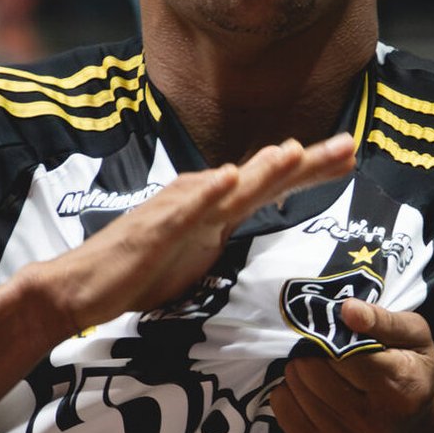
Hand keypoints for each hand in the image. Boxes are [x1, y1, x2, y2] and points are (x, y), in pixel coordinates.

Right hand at [40, 133, 357, 331]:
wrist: (82, 287)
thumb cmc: (139, 271)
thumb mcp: (198, 252)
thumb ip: (226, 229)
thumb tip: (253, 211)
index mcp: (216, 208)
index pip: (272, 184)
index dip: (312, 171)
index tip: (351, 157)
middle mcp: (201, 200)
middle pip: (262, 177)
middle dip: (307, 161)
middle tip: (349, 145)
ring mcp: (176, 212)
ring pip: (228, 187)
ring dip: (262, 169)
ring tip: (297, 152)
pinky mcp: (152, 230)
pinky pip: (183, 210)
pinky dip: (207, 193)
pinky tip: (229, 178)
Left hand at [268, 298, 433, 432]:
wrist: (408, 421)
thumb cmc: (409, 368)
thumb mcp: (414, 334)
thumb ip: (382, 319)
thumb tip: (347, 310)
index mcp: (400, 389)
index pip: (343, 353)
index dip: (331, 335)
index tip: (334, 330)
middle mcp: (373, 425)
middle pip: (312, 372)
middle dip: (311, 352)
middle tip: (322, 349)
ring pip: (293, 390)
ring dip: (298, 372)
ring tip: (319, 370)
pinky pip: (282, 412)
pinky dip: (288, 394)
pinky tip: (309, 391)